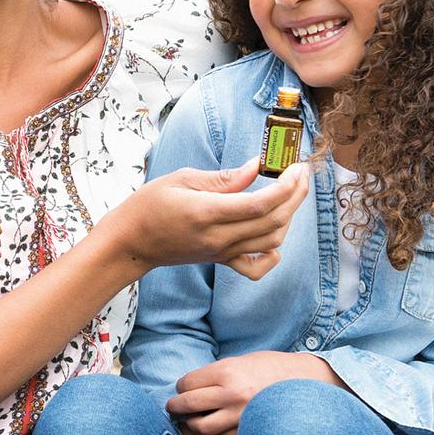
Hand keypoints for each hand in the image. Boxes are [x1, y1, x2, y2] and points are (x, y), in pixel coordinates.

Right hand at [103, 158, 309, 280]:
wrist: (132, 241)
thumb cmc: (150, 204)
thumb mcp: (182, 179)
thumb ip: (223, 177)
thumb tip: (256, 166)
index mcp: (206, 213)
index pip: (259, 204)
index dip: (285, 186)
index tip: (296, 168)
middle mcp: (218, 237)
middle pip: (272, 222)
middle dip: (295, 196)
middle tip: (301, 173)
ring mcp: (221, 252)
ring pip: (271, 241)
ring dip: (289, 217)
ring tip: (292, 192)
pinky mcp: (221, 260)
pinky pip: (256, 267)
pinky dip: (273, 254)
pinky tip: (275, 235)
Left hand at [168, 351, 344, 434]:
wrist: (304, 383)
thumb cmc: (270, 368)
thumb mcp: (240, 361)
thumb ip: (215, 374)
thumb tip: (187, 386)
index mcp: (227, 372)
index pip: (186, 384)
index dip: (181, 386)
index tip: (183, 388)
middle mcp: (231, 394)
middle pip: (187, 405)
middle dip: (176, 407)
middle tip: (173, 408)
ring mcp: (240, 416)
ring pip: (201, 427)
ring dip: (192, 424)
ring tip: (191, 419)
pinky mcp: (248, 433)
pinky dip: (212, 434)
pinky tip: (213, 427)